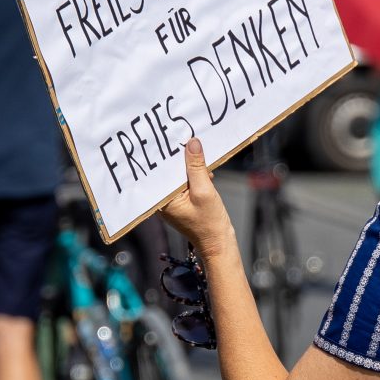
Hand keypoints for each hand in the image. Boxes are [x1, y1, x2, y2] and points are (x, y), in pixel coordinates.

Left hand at [156, 138, 235, 256]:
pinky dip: (194, 174)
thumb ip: (197, 167)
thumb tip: (192, 143)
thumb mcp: (204, 191)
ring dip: (189, 165)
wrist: (218, 243)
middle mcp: (162, 200)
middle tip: (186, 138)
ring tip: (198, 152)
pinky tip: (205, 170)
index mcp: (162, 200)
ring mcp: (171, 200)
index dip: (167, 153)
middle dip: (178, 157)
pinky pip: (184, 181)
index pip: (160, 171)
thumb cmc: (209, 223)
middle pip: (168, 171)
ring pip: (177, 175)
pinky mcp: (181, 200)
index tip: (173, 136)